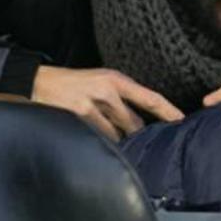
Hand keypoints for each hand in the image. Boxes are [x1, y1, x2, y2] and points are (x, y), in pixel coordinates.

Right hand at [32, 66, 183, 140]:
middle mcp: (108, 89)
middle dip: (135, 134)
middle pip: (135, 123)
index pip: (150, 97)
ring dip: (115, 140)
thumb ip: (121, 98)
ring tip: (101, 134)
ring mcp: (93, 103)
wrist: (38, 81)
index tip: (182, 121)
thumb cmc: (73, 84)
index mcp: (116, 79)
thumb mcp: (100, 81)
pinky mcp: (80, 115)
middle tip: (135, 142)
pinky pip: (99, 137)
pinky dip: (99, 140)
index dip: (168, 111)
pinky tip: (90, 135)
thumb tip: (139, 124)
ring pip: (117, 134)